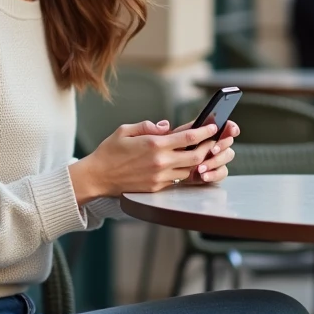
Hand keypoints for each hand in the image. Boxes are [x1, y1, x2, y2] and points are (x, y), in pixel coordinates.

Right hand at [69, 119, 239, 201]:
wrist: (97, 177)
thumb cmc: (109, 152)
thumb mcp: (125, 131)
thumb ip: (148, 126)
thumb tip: (167, 126)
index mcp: (154, 144)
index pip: (188, 137)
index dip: (204, 131)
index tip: (213, 125)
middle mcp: (160, 161)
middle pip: (196, 156)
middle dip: (209, 147)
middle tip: (215, 141)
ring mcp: (160, 177)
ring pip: (190, 170)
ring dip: (199, 162)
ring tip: (204, 153)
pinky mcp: (157, 188)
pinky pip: (178, 180)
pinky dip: (185, 172)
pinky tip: (187, 165)